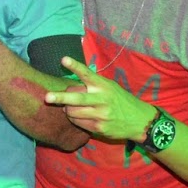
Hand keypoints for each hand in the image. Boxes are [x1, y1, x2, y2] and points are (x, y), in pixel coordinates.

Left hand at [43, 55, 158, 142]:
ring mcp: (101, 114)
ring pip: (73, 112)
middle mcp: (102, 99)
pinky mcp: (99, 127)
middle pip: (77, 98)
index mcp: (104, 86)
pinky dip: (74, 119)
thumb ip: (92, 86)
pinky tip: (79, 117)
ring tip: (69, 108)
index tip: (64, 59)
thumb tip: (69, 88)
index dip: (75, 66)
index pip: (87, 74)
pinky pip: (79, 123)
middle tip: (47, 97)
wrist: (140, 121)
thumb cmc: (120, 101)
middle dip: (61, 98)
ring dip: (67, 110)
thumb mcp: (110, 88)